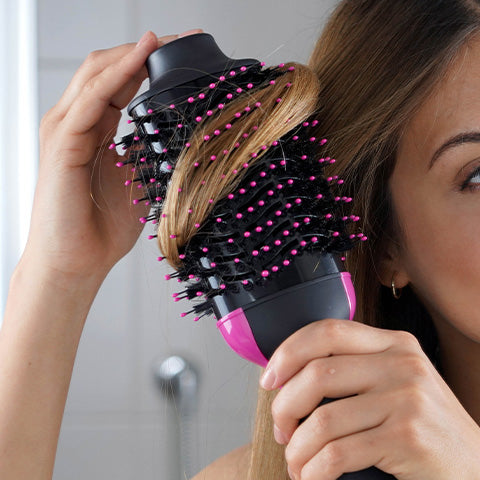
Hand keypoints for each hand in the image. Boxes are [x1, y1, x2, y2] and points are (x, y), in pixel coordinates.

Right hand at [21, 29, 202, 283]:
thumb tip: (180, 135)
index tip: (186, 52)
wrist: (77, 261)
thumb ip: (149, 151)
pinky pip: (90, 99)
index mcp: (96, 129)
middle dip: (146, 50)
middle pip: (108, 68)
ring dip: (133, 54)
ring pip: (97, 74)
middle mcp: (78, 122)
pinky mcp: (62, 142)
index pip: (121, 81)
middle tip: (184, 39)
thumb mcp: (138, 180)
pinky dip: (116, 75)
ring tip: (167, 40)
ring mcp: (66, 129)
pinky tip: (140, 59)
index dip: (151, 63)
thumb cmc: (103, 227)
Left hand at [260, 318, 479, 479]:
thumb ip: (354, 371)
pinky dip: (315, 469)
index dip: (288, 351)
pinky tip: (313, 476)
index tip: (269, 378)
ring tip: (296, 462)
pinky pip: (339, 452)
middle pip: (318, 373)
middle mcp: (401, 363)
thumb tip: (289, 378)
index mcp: (393, 343)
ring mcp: (407, 399)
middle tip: (281, 428)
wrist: (474, 467)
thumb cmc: (423, 426)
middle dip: (286, 405)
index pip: (327, 331)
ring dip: (298, 447)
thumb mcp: (394, 383)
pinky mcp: (408, 438)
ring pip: (323, 418)